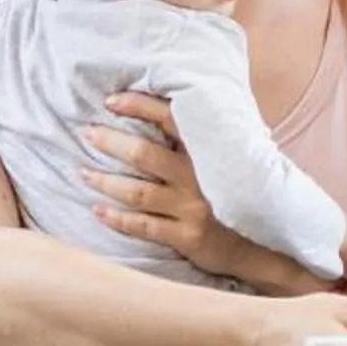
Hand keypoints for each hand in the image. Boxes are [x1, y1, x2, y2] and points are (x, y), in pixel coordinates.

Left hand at [79, 94, 226, 266]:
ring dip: (105, 181)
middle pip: (145, 155)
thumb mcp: (230, 162)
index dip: (140, 107)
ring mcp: (192, 209)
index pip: (171, 119)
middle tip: (87, 134)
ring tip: (82, 172)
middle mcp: (199, 179)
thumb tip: (170, 112)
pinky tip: (97, 211)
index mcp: (208, 153)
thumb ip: (204, 141)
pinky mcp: (187, 237)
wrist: (264, 245)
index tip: (112, 101)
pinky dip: (117, 219)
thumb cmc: (239, 197)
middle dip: (111, 142)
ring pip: (138, 192)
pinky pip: (144, 226)